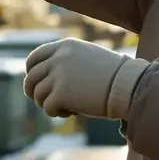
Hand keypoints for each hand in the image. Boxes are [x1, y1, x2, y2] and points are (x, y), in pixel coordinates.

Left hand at [23, 38, 148, 119]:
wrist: (127, 85)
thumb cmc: (113, 75)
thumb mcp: (88, 58)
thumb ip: (67, 61)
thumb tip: (44, 78)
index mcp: (65, 46)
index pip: (35, 58)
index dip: (31, 72)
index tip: (35, 83)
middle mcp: (58, 58)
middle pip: (31, 77)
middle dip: (33, 92)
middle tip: (41, 101)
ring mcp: (58, 76)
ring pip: (38, 94)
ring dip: (48, 104)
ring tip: (65, 107)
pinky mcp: (60, 94)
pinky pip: (47, 108)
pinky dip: (57, 113)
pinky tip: (72, 112)